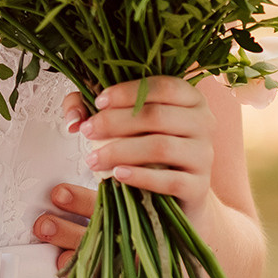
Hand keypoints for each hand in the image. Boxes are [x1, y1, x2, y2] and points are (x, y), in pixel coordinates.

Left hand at [35, 77, 217, 259]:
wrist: (179, 192)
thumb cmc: (147, 146)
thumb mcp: (124, 120)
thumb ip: (92, 107)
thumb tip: (73, 117)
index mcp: (189, 98)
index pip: (162, 85)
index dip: (128, 92)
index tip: (97, 102)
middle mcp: (204, 122)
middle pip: (157, 116)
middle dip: (115, 122)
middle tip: (87, 131)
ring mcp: (204, 155)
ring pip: (161, 147)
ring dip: (120, 151)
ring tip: (92, 158)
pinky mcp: (199, 186)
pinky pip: (170, 180)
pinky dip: (141, 177)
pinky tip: (117, 175)